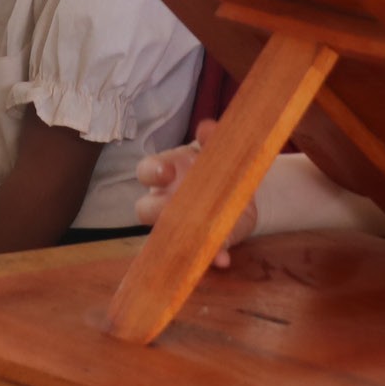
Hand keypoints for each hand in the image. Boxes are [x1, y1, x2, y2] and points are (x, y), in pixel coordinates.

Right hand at [134, 121, 261, 264]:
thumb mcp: (218, 150)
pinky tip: (224, 257)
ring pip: (164, 237)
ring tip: (203, 243)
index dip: (152, 172)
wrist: (238, 189)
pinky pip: (199, 254)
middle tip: (173, 212)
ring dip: (180, 242)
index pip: (147, 171)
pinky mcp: (199, 243)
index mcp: (166, 171)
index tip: (166, 172)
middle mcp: (164, 200)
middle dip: (156, 211)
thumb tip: (207, 128)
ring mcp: (178, 225)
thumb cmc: (215, 165)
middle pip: (146, 209)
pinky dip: (212, 255)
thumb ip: (213, 139)